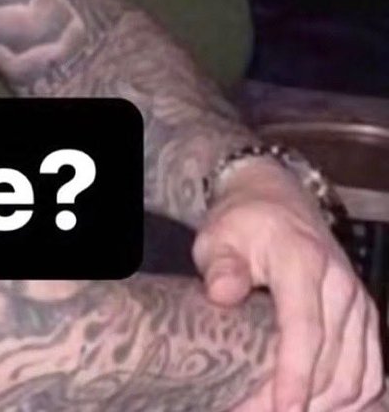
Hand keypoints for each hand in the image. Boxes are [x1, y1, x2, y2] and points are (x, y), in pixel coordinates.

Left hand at [193, 158, 383, 411]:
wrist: (277, 198)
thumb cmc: (242, 223)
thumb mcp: (219, 234)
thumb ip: (221, 265)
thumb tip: (222, 294)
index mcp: (303, 261)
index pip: (305, 327)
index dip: (295, 373)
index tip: (281, 407)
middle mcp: (341, 285)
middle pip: (331, 360)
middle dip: (298, 400)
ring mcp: (359, 303)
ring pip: (356, 374)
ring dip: (325, 406)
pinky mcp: (366, 318)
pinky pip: (370, 371)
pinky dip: (351, 400)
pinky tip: (323, 410)